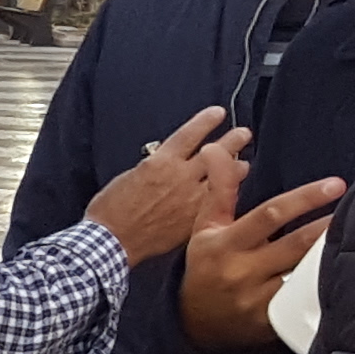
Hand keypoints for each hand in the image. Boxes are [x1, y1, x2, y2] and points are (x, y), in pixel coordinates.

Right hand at [80, 106, 244, 255]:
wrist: (112, 240)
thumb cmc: (110, 209)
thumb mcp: (129, 176)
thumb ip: (154, 167)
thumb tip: (167, 163)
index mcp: (160, 162)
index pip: (190, 134)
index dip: (206, 121)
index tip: (218, 113)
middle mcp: (180, 177)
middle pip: (215, 153)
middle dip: (232, 141)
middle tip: (243, 134)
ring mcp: (190, 199)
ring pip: (223, 179)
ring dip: (237, 169)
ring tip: (244, 164)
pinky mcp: (194, 220)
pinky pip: (218, 203)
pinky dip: (228, 196)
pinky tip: (234, 193)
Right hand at [178, 176, 350, 348]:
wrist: (194, 322)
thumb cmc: (205, 267)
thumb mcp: (206, 227)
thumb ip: (219, 189)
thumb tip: (218, 150)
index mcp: (226, 243)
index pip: (269, 215)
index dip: (305, 199)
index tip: (335, 185)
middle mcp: (242, 270)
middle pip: (294, 244)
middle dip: (328, 227)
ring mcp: (257, 298)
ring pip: (303, 274)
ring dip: (331, 256)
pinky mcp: (270, 322)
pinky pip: (302, 303)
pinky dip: (324, 289)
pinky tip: (343, 277)